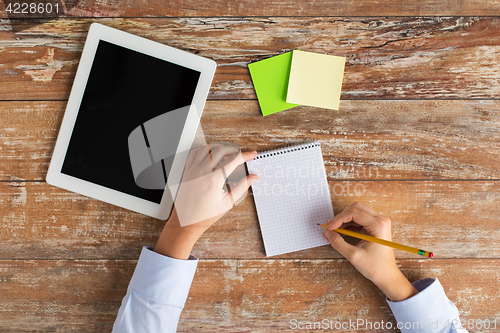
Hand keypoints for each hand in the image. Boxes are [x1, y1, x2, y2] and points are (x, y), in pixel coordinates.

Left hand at [154, 144, 258, 259]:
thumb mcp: (228, 202)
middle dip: (234, 150)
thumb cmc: (205, 215)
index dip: (245, 155)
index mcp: (213, 180)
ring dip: (219, 147)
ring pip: (207, 148)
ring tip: (226, 153)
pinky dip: (204, 150)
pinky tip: (210, 154)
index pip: (233, 160)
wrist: (186, 222)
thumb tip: (253, 177)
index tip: (252, 155)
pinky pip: (194, 153)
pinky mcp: (186, 172)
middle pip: (221, 150)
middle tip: (240, 155)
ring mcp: (192, 170)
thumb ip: (242, 187)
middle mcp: (202, 172)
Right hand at [323, 202, 417, 301]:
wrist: (387, 275)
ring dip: (343, 220)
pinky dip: (348, 224)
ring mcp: (379, 222)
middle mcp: (380, 220)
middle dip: (341, 217)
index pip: (354, 213)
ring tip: (333, 230)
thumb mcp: (353, 256)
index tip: (329, 228)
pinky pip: (359, 219)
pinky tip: (340, 232)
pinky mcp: (375, 226)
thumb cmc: (375, 267)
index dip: (338, 219)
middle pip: (356, 208)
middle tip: (330, 227)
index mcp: (378, 225)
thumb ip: (338, 243)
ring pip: (357, 212)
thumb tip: (328, 233)